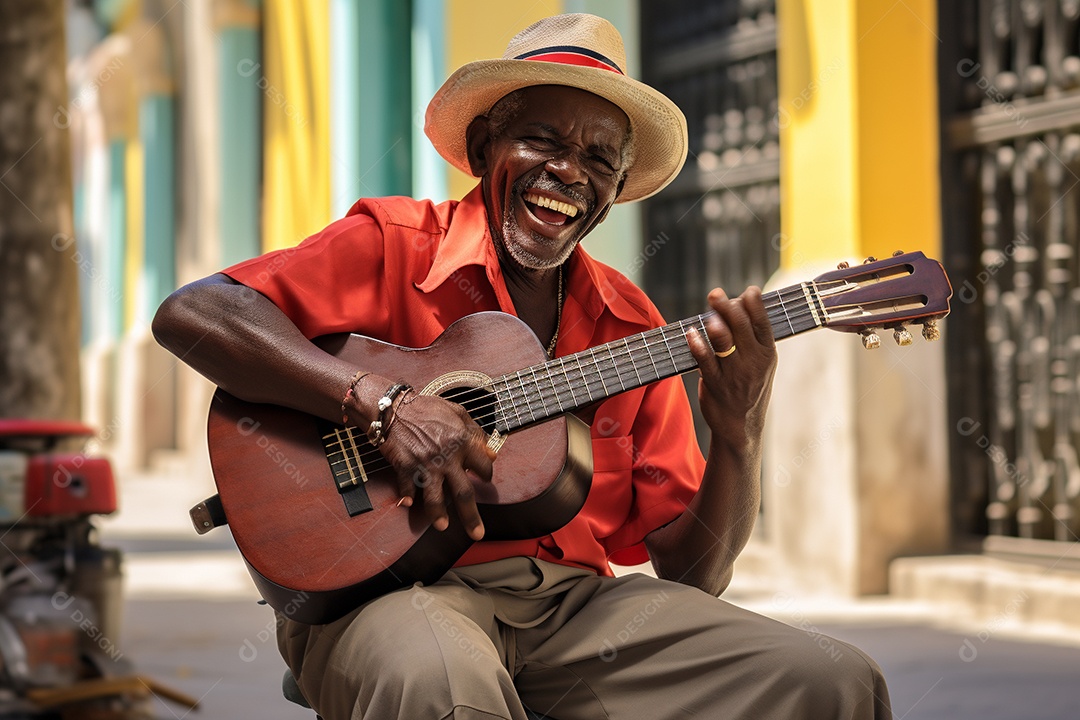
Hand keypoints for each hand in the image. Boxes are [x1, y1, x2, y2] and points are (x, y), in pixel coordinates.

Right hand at [375, 392, 494, 540]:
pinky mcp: (405, 467)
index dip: (486, 473)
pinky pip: (407, 488)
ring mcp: (425, 464)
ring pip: (435, 497)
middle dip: (471, 516)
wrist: (394, 407)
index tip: (484, 478)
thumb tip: (492, 452)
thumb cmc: (427, 408)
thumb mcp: (458, 412)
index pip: (483, 466)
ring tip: (443, 526)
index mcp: (462, 442)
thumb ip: (476, 432)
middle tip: (477, 534)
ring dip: (439, 514)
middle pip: (463, 493)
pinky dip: (407, 497)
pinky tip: (408, 505)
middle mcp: (446, 457)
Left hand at [685, 287, 776, 444]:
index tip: (749, 290)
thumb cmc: (749, 387)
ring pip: (724, 342)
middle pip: (742, 327)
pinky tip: (690, 333)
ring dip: (715, 323)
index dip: (756, 304)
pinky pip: (705, 361)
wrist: (741, 426)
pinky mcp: (715, 385)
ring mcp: (735, 374)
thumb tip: (738, 302)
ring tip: (708, 310)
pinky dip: (697, 345)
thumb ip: (752, 336)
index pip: (763, 323)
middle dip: (728, 306)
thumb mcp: (761, 363)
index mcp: (767, 353)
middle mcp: (753, 362)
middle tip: (715, 293)